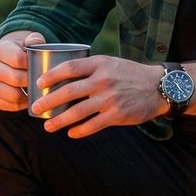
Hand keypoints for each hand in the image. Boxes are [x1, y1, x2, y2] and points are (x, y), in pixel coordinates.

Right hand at [0, 30, 43, 111]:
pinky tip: (29, 98)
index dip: (33, 65)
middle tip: (42, 82)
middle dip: (32, 81)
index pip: (18, 59)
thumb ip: (34, 39)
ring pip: (13, 95)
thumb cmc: (22, 52)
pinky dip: (22, 104)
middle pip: (16, 79)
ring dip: (28, 95)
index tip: (41, 66)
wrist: (6, 63)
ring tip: (37, 91)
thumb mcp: (28, 42)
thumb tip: (36, 42)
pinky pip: (10, 106)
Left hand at [32, 55, 164, 137]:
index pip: (69, 68)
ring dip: (59, 121)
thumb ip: (91, 68)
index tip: (38, 83)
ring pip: (77, 112)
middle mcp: (103, 80)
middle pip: (68, 91)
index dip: (51, 76)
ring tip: (47, 126)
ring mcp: (110, 99)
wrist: (159, 87)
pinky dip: (79, 131)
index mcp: (100, 64)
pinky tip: (71, 133)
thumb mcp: (111, 63)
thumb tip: (64, 75)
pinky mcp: (117, 115)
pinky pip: (93, 125)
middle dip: (49, 101)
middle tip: (36, 108)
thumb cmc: (131, 74)